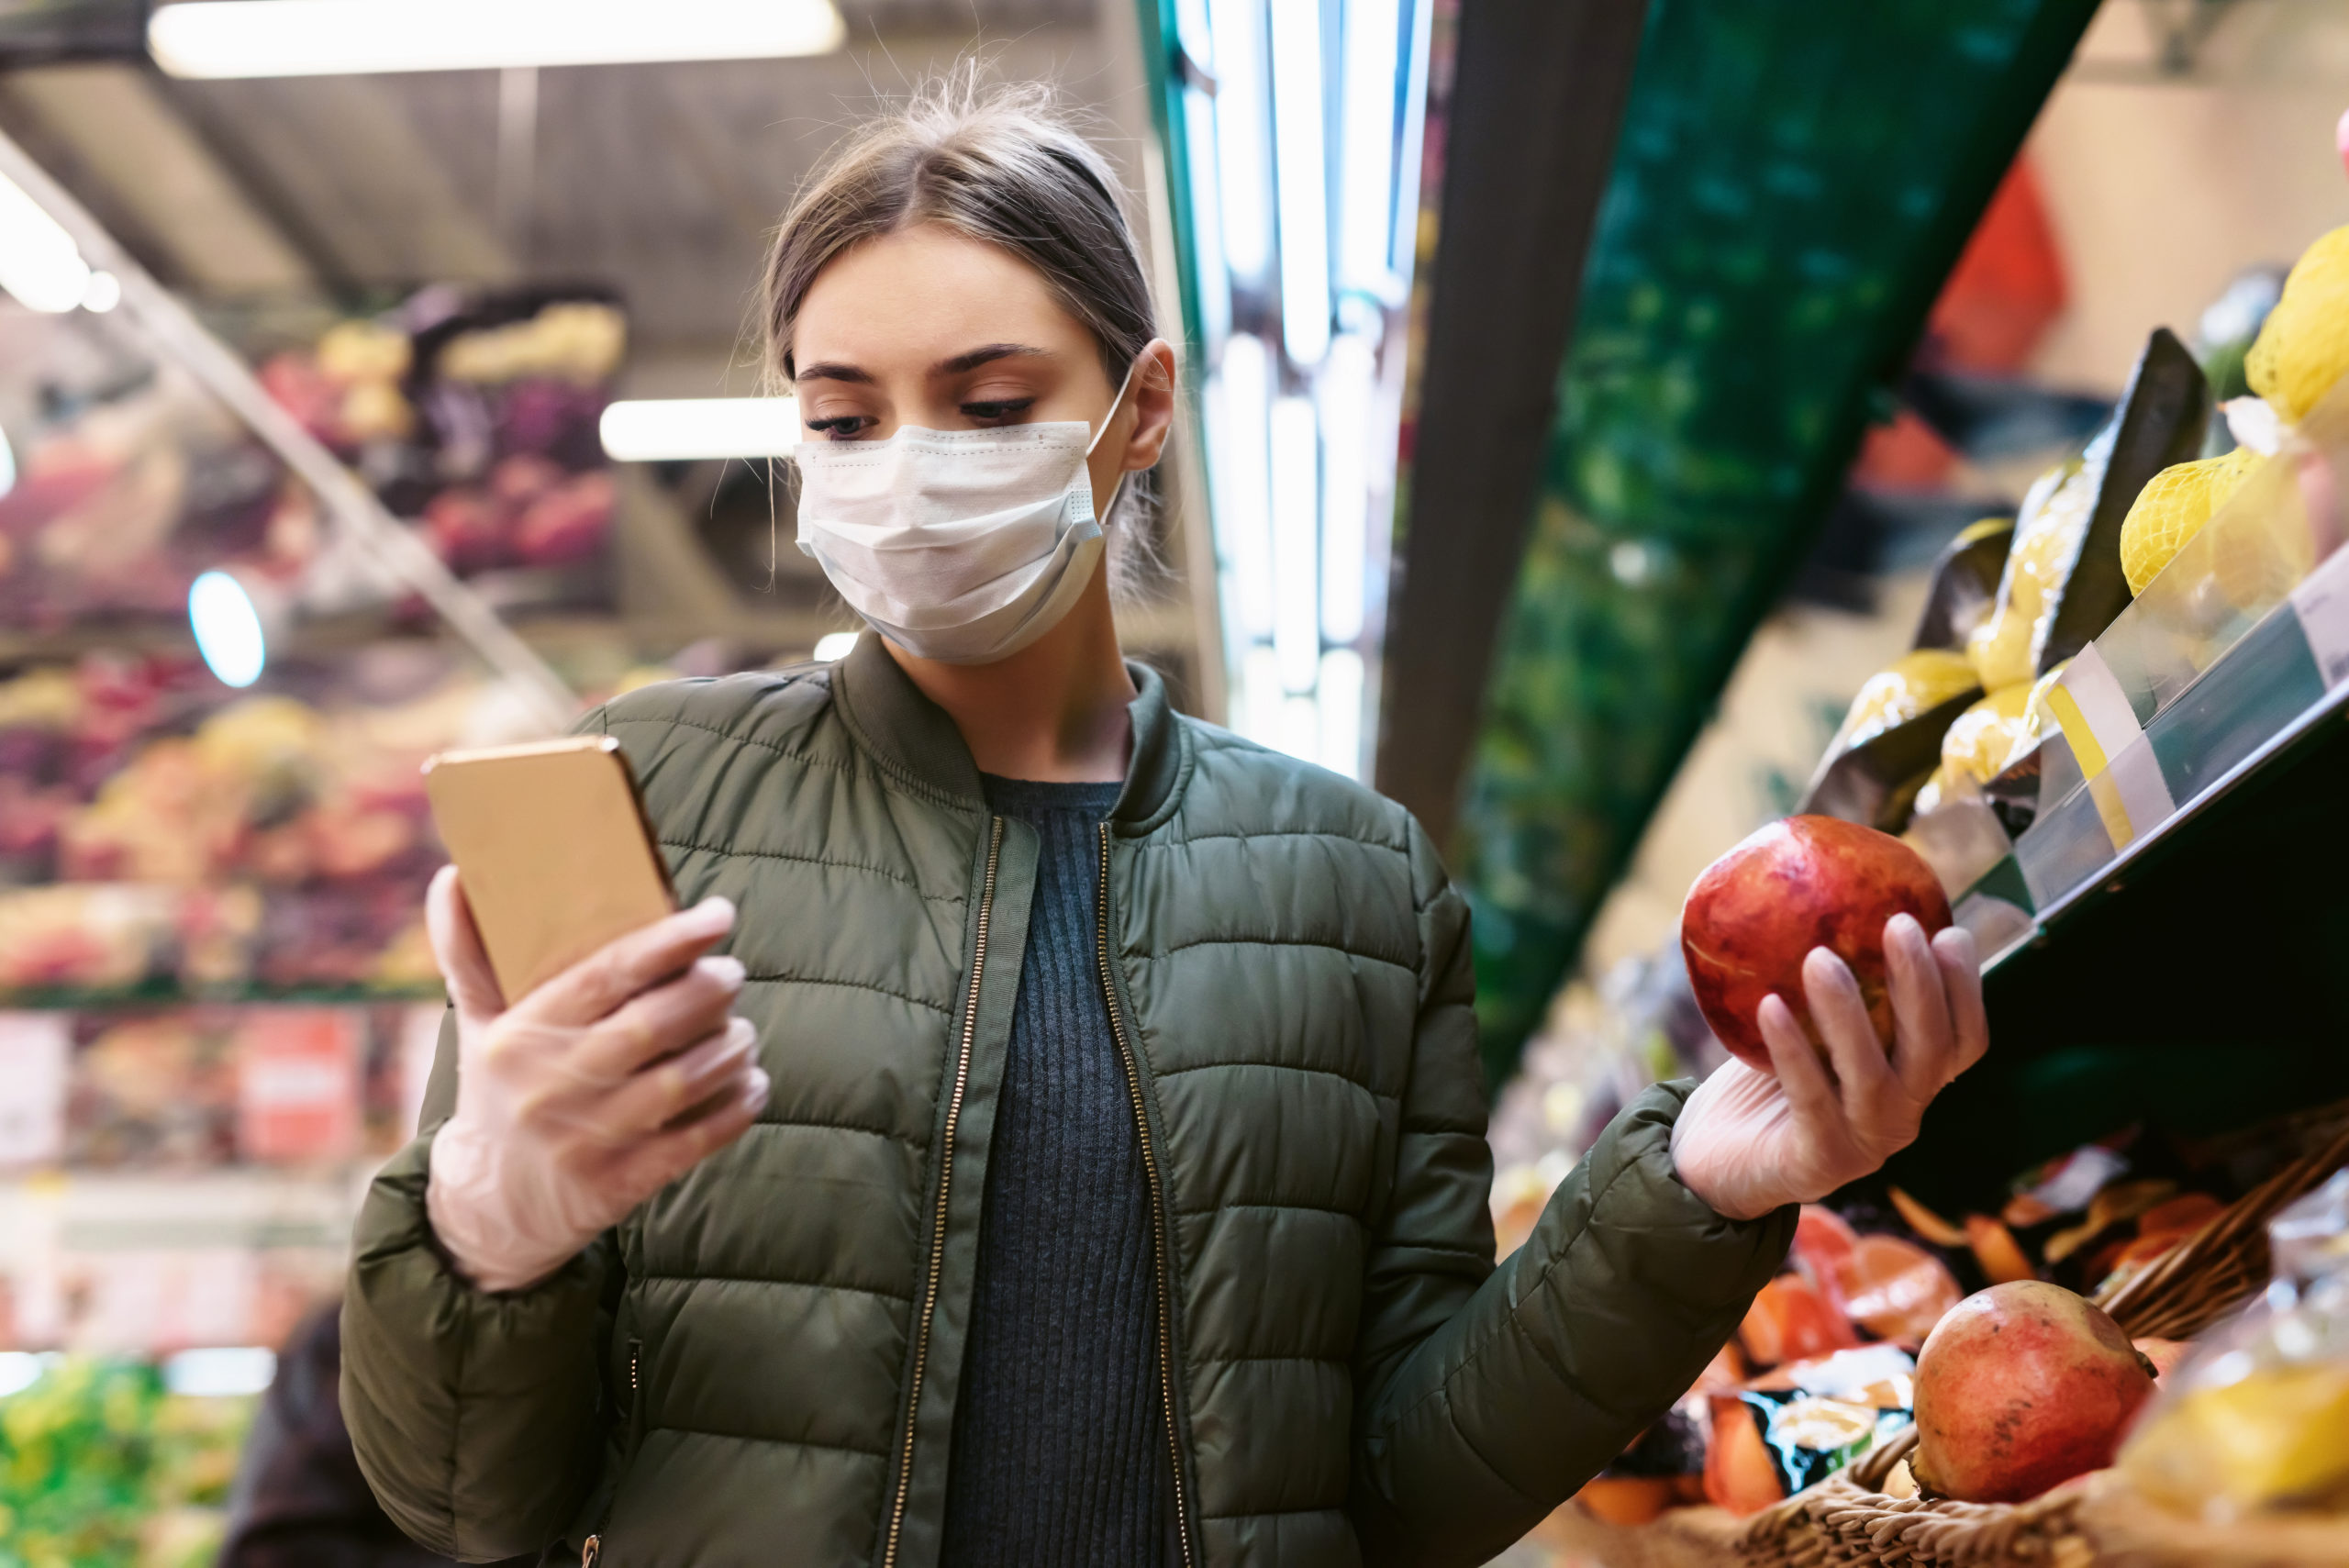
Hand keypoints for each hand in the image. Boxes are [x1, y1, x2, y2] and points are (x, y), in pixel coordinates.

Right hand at [422, 865, 769, 1292]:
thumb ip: (469, 951)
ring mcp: (587, 1140)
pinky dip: (735, 1108)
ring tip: (741, 1029)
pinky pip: (695, 1141)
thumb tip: (452, 874)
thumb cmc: (497, 1090)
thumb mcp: (476, 1024)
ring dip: (729, 1049)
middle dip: (707, 992)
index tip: (717, 914)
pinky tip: (752, 1083)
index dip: (668, 943)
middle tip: (732, 973)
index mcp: (518, 1037)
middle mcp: (550, 1088)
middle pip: (651, 1027)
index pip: (604, 976)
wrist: (490, 1205)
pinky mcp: (621, 1184)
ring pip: (681, 1083)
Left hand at [1671, 915, 1986, 1220]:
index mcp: (1910, 1084)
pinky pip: (1810, 1097)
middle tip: (1899, 925)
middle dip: (1921, 985)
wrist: (1710, 1160)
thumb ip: (1836, 986)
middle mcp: (1901, 1116)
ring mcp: (1865, 1144)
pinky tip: (1770, 1005)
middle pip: (1931, 1052)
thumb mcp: (1807, 1028)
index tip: (1949, 931)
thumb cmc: (1762, 1084)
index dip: (1967, 990)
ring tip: (1819, 957)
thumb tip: (1834, 895)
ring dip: (1850, 1013)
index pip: (1963, 1042)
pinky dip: (1792, 1049)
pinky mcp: (1818, 1162)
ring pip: (1873, 1076)